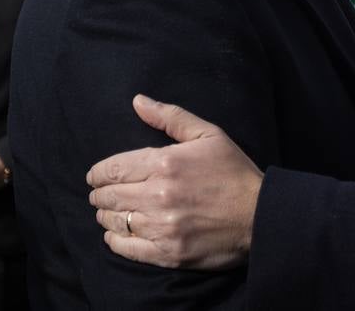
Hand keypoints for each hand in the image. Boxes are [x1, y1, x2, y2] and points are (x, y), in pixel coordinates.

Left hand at [86, 95, 261, 270]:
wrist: (260, 215)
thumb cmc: (234, 171)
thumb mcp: (208, 134)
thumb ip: (171, 116)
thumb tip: (138, 101)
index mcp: (165, 163)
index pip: (113, 168)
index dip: (98, 173)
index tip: (94, 176)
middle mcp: (158, 195)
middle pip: (109, 196)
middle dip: (99, 194)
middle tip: (99, 195)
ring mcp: (162, 227)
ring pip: (115, 221)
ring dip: (106, 216)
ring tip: (108, 212)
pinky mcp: (168, 253)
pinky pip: (127, 248)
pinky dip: (115, 241)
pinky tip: (114, 235)